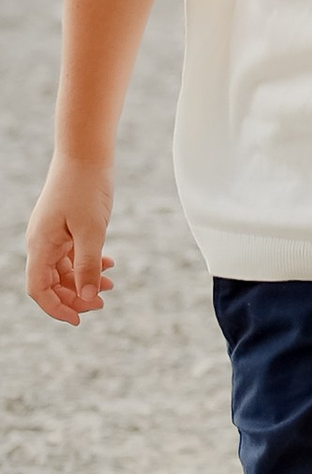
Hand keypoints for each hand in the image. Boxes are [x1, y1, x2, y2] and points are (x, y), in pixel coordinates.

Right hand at [25, 152, 114, 323]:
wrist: (86, 153)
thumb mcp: (92, 230)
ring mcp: (53, 234)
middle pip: (51, 283)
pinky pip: (72, 254)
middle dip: (75, 297)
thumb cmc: (86, 188)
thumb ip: (88, 265)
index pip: (39, 290)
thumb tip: (86, 299)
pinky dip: (89, 263)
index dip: (57, 309)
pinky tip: (109, 264)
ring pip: (64, 270)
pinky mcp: (66, 226)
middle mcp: (42, 242)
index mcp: (41, 246)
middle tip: (103, 301)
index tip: (80, 321)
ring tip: (110, 284)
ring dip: (84, 281)